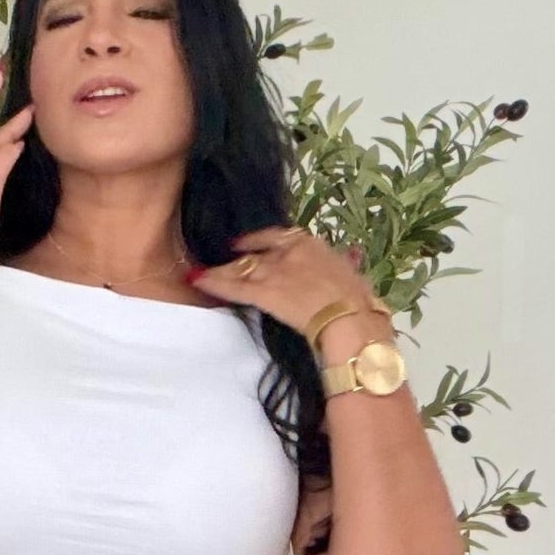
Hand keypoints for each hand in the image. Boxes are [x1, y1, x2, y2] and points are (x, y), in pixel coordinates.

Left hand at [183, 224, 389, 352]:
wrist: (349, 317)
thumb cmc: (357, 301)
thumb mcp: (352, 273)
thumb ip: (344, 262)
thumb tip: (351, 256)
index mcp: (312, 245)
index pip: (279, 237)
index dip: (260, 241)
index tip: (247, 244)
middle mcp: (288, 252)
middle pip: (255, 252)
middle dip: (238, 256)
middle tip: (222, 257)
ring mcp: (274, 271)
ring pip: (240, 268)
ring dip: (220, 272)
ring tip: (200, 273)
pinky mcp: (262, 292)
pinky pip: (232, 285)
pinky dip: (213, 283)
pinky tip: (197, 280)